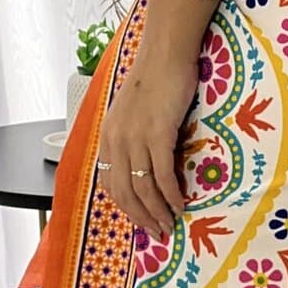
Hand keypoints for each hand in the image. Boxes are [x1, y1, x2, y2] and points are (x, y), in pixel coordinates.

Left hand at [97, 53, 198, 238]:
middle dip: (141, 218)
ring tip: (170, 224)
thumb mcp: (131, 112)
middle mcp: (116, 141)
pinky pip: (163, 174)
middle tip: (158, 232)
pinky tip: (180, 204)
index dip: (126, 208)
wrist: (164, 54)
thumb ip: (131, 137)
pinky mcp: (157, 134)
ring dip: (157, 211)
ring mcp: (135, 138)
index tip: (141, 220)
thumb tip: (143, 163)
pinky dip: (171, 194)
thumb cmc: (153, 79)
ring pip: (143, 188)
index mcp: (107, 138)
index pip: (110, 184)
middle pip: (125, 192)